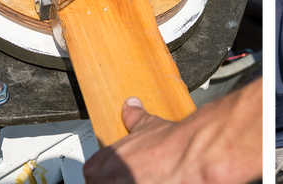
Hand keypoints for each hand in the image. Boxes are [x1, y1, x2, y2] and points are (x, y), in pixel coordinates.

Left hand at [84, 78, 262, 183]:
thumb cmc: (170, 144)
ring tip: (146, 179)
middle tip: (134, 177)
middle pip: (99, 183)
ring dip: (129, 183)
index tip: (119, 173)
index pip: (92, 172)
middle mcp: (107, 180)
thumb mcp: (147, 125)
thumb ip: (134, 117)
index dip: (107, 172)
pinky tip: (156, 182)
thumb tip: (131, 106)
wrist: (191, 157)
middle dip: (115, 180)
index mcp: (105, 161)